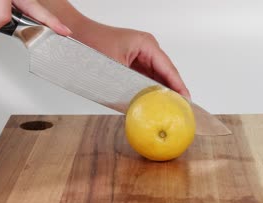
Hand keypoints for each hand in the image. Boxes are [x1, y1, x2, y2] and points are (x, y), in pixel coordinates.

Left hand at [71, 22, 190, 97]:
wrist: (77, 34)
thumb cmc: (92, 45)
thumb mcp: (115, 69)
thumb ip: (132, 87)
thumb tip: (145, 105)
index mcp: (146, 44)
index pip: (168, 68)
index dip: (179, 86)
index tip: (186, 100)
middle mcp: (147, 48)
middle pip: (166, 73)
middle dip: (173, 90)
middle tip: (181, 109)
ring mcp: (141, 54)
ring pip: (157, 76)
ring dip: (162, 90)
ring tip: (171, 108)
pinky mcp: (133, 61)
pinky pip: (147, 76)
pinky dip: (151, 88)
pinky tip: (154, 101)